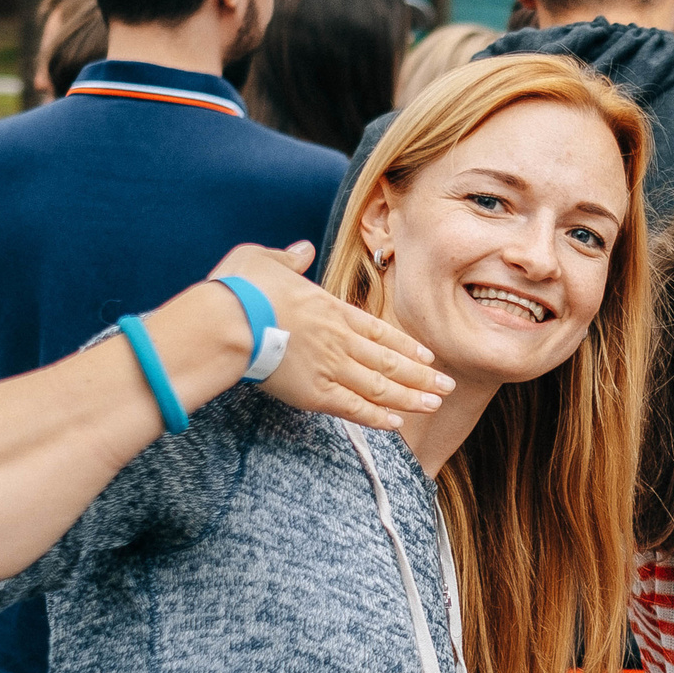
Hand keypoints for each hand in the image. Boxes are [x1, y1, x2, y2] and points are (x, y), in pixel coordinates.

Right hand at [208, 243, 450, 429]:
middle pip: (389, 361)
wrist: (227, 321)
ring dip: (411, 397)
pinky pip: (354, 408)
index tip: (427, 356)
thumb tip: (303, 249)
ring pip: (381, 386)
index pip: (378, 329)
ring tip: (435, 405)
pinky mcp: (314, 393)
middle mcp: (339, 339)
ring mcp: (330, 367)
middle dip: (421, 375)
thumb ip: (288, 258)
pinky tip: (396, 423)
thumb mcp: (263, 259)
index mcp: (329, 309)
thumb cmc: (240, 289)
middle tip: (447, 386)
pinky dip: (377, 416)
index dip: (405, 345)